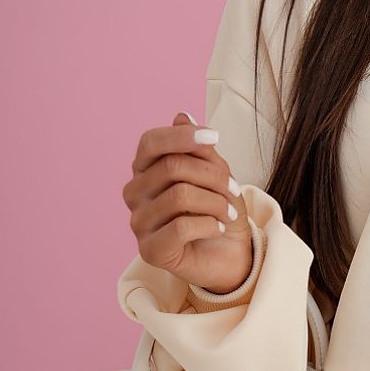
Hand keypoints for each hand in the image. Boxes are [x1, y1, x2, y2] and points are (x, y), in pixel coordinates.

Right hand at [122, 112, 253, 293]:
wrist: (230, 254)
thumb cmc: (218, 210)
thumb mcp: (216, 174)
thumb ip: (198, 149)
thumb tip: (182, 116)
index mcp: (145, 170)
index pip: (151, 142)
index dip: (183, 137)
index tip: (215, 137)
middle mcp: (135, 194)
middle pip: (173, 167)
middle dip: (214, 176)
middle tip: (235, 190)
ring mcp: (138, 223)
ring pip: (180, 196)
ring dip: (216, 202)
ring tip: (229, 213)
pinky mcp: (149, 251)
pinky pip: (181, 227)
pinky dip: (209, 225)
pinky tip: (217, 228)